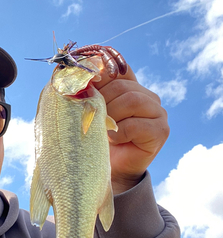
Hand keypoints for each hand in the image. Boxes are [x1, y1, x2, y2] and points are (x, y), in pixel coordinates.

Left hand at [92, 65, 169, 194]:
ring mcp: (158, 112)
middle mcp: (148, 95)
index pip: (118, 68)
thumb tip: (75, 77)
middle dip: (101, 101)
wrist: (111, 170)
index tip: (85, 88)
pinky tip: (114, 140)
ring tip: (103, 130)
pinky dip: (119, 133)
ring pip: (132, 100)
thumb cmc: (98, 139)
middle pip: (122, 85)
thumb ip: (89, 92)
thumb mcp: (90, 111)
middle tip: (92, 118)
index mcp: (131, 86)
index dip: (100, 76)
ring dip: (111, 116)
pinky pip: (136, 125)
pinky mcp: (161, 131)